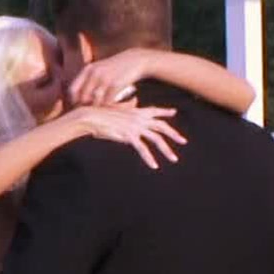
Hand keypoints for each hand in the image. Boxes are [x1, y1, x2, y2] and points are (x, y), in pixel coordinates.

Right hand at [64, 102, 185, 168]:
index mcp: (135, 111)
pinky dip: (149, 158)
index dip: (165, 111)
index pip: (154, 110)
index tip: (174, 112)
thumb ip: (126, 110)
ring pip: (157, 139)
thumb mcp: (115, 110)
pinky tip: (154, 165)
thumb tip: (132, 107)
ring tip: (174, 159)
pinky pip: (142, 149)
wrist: (90, 117)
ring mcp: (135, 127)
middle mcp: (139, 118)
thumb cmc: (98, 115)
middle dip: (174, 134)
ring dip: (166, 150)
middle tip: (183, 141)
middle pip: (162, 126)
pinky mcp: (129, 136)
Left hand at [66, 48, 161, 107]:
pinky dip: (109, 108)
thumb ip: (88, 80)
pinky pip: (108, 102)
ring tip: (104, 111)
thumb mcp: (99, 68)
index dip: (74, 101)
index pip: (73, 90)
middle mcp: (94, 73)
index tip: (80, 107)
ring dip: (99, 109)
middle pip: (83, 98)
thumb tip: (77, 98)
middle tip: (94, 112)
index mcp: (88, 69)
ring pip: (95, 102)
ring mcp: (105, 79)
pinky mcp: (116, 84)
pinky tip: (113, 108)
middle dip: (87, 107)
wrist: (136, 60)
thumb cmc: (116, 68)